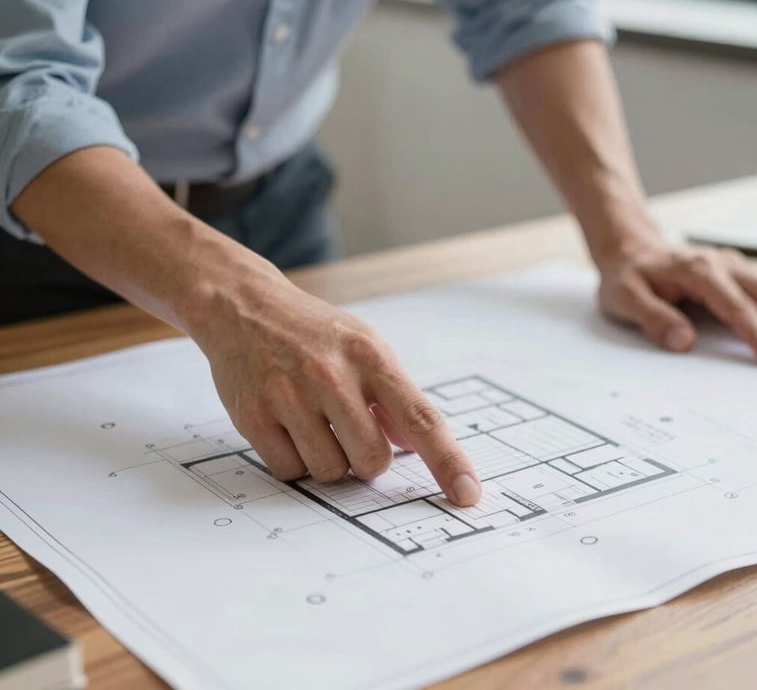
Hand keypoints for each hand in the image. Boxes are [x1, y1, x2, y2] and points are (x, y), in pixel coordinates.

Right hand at [190, 263, 481, 505]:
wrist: (242, 306)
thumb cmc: (312, 330)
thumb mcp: (363, 345)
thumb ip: (393, 396)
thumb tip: (415, 444)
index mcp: (369, 356)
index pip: (420, 419)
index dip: (448, 462)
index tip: (468, 494)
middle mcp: (331, 376)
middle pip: (373, 462)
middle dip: (367, 458)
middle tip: (348, 428)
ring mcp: (289, 396)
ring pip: (330, 473)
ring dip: (329, 460)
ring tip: (314, 422)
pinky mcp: (253, 416)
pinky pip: (289, 472)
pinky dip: (294, 460)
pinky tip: (287, 426)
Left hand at [598, 241, 756, 363]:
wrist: (628, 252)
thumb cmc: (626, 276)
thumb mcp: (625, 297)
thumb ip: (654, 318)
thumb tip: (684, 342)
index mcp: (697, 271)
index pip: (736, 306)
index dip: (755, 334)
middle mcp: (721, 264)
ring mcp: (731, 267)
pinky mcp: (734, 273)